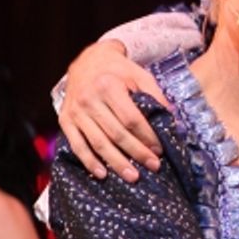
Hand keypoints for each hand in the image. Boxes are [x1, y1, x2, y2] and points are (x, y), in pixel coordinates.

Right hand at [58, 41, 165, 181]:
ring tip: (132, 176)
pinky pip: (76, 145)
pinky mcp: (65, 120)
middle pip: (115, 134)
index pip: (131, 119)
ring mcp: (75, 111)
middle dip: (136, 153)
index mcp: (108, 86)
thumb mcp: (140, 76)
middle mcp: (88, 99)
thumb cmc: (119, 71)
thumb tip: (173, 119)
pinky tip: (102, 174)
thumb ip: (156, 96)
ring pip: (97, 142)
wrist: (88, 62)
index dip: (146, 137)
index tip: (159, 150)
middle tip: (153, 167)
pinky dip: (88, 161)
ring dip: (115, 162)